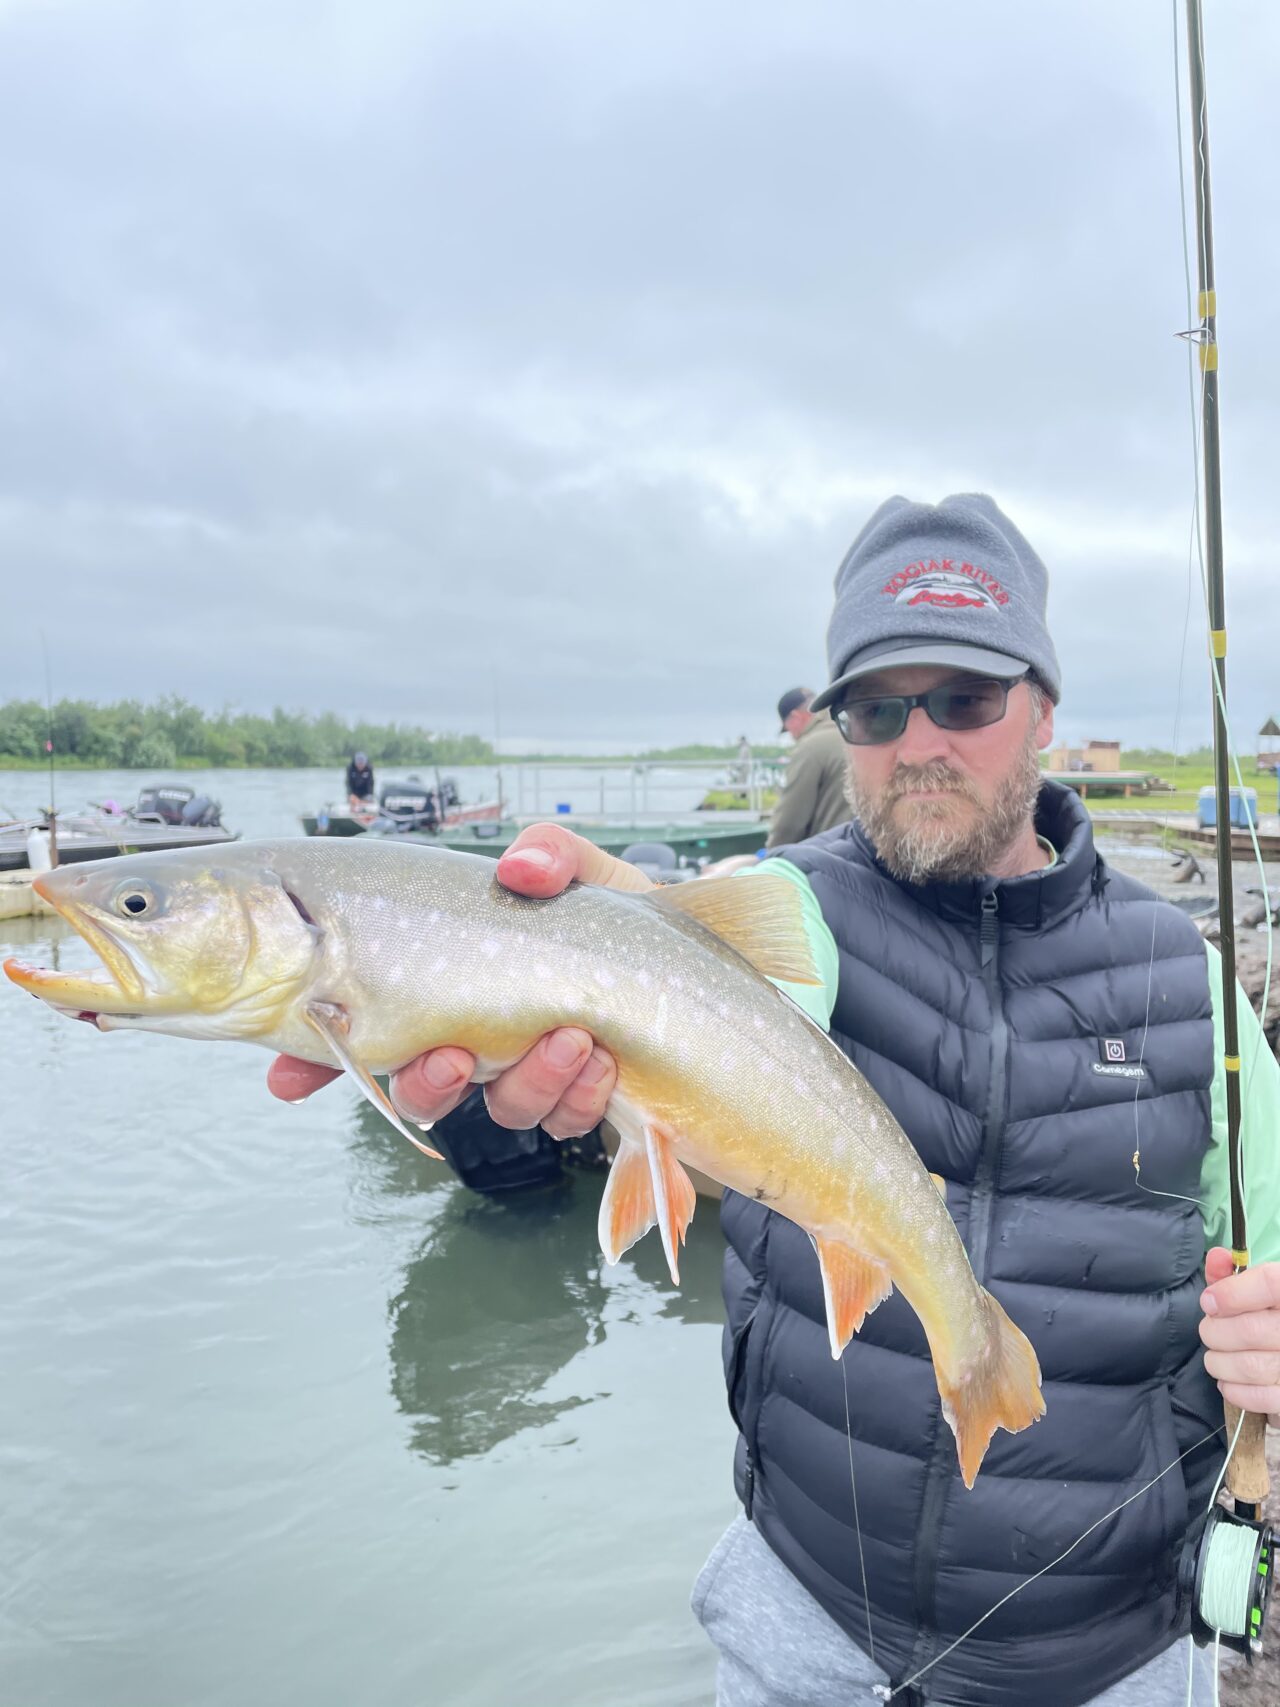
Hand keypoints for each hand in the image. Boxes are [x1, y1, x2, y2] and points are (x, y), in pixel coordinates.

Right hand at [267, 823, 649, 1134]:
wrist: (709, 976)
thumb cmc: (628, 921)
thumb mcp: (589, 872)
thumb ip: (551, 854)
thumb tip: (517, 869)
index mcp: (458, 982)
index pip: (371, 1021)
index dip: (321, 1054)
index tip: (288, 1078)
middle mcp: (483, 1037)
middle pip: (421, 1084)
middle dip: (427, 1082)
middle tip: (457, 1057)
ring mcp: (531, 1078)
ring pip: (499, 1108)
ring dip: (528, 1081)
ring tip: (571, 1038)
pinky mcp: (584, 1106)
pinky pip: (566, 1121)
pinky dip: (581, 1093)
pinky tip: (603, 1060)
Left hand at [1199, 1247, 1279, 1427]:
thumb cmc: (1275, 1314)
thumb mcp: (1265, 1289)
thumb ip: (1237, 1274)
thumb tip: (1216, 1258)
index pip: (1269, 1284)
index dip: (1231, 1293)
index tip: (1209, 1301)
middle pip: (1250, 1329)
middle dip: (1215, 1331)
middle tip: (1210, 1331)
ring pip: (1250, 1366)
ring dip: (1219, 1362)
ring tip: (1215, 1357)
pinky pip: (1262, 1398)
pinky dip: (1235, 1390)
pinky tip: (1228, 1380)